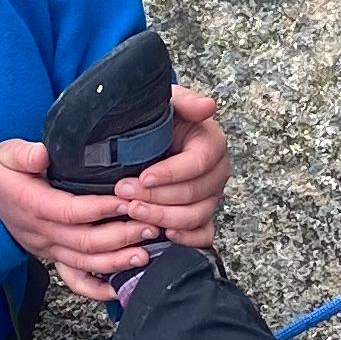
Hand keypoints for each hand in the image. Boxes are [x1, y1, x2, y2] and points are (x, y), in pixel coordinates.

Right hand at [0, 142, 158, 300]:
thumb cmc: (1, 176)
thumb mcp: (6, 155)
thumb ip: (24, 154)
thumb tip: (42, 153)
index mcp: (34, 205)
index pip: (72, 211)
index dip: (102, 208)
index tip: (128, 200)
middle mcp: (43, 233)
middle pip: (86, 242)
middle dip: (121, 236)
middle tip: (149, 226)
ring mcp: (49, 249)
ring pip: (85, 263)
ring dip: (117, 261)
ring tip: (145, 254)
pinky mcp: (53, 258)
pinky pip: (75, 280)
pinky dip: (97, 289)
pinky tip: (119, 288)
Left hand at [118, 87, 225, 246]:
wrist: (147, 136)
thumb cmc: (158, 119)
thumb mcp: (167, 101)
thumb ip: (185, 101)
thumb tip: (206, 107)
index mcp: (211, 142)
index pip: (198, 162)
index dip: (171, 173)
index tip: (142, 177)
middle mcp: (216, 172)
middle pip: (195, 193)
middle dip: (157, 197)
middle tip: (125, 193)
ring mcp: (210, 196)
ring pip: (196, 215)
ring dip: (163, 217)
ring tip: (133, 211)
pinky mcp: (202, 216)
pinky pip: (203, 235)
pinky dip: (186, 238)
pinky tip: (163, 234)